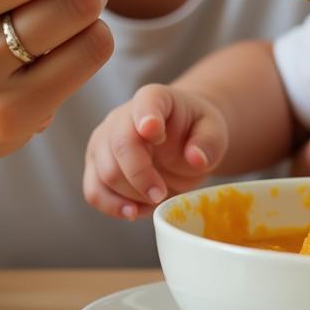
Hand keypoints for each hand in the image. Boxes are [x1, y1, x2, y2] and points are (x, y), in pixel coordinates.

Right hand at [83, 82, 228, 219]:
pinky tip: (137, 211)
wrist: (181, 141)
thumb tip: (195, 158)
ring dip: (131, 196)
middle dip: (141, 177)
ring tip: (156, 200)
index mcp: (154, 99)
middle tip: (162, 195)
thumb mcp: (214, 132)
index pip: (146, 102)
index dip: (147, 117)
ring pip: (105, 174)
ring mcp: (104, 142)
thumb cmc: (196, 131)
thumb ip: (208, 142)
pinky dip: (115, 207)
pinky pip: (94, 192)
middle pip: (120, 146)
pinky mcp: (96, 167)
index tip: (155, 132)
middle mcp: (121, 116)